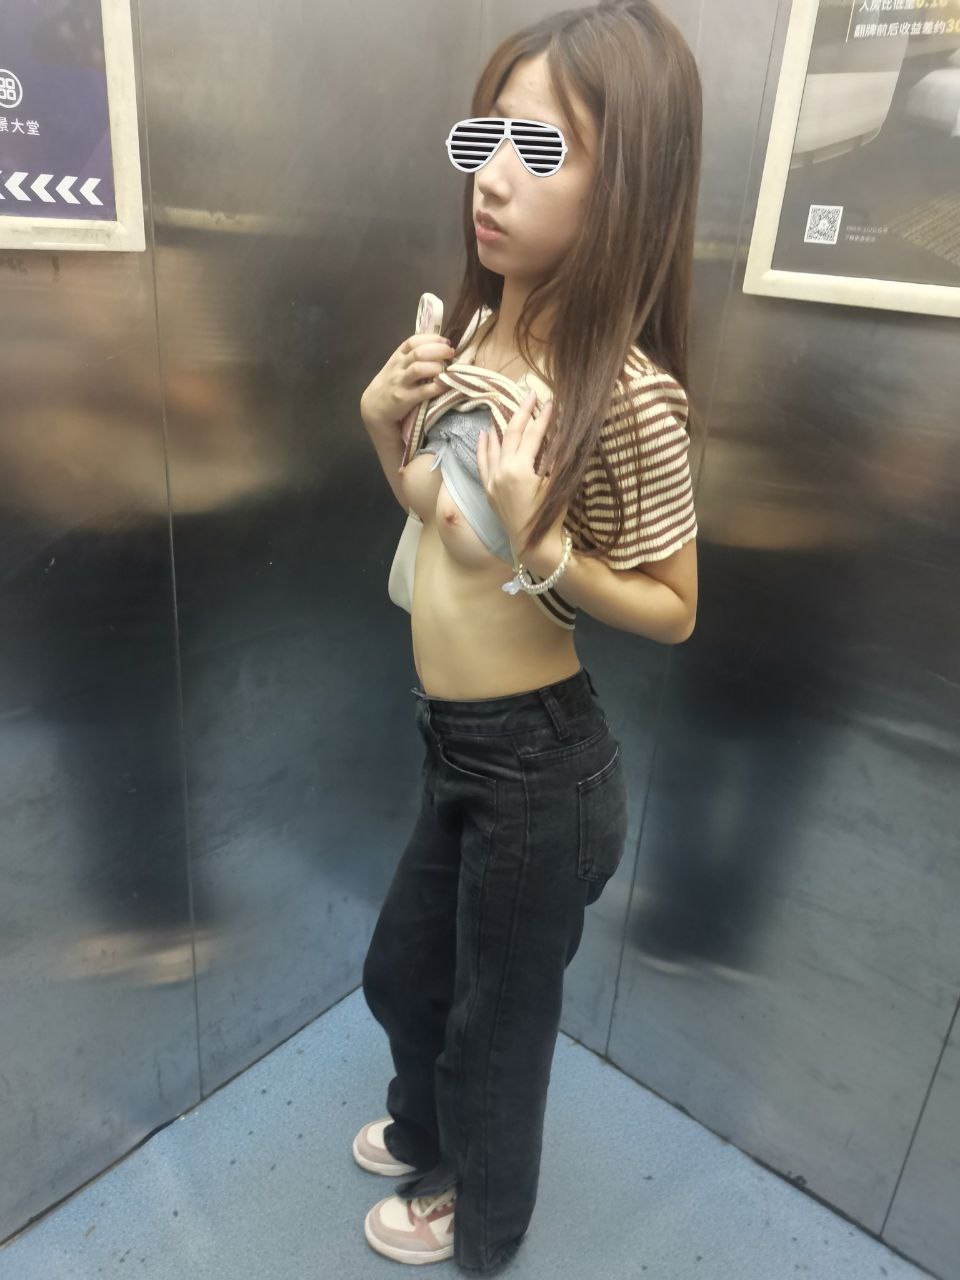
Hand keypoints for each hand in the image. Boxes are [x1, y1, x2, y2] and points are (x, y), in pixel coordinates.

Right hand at [360, 333, 454, 433]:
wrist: (374, 407)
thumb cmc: (391, 384)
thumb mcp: (397, 366)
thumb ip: (413, 357)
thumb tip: (440, 348)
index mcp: (398, 356)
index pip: (413, 341)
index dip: (432, 339)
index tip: (446, 341)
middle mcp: (398, 367)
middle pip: (418, 353)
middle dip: (438, 350)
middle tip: (450, 354)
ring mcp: (400, 383)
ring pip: (418, 369)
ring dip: (436, 367)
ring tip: (447, 370)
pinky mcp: (404, 399)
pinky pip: (423, 391)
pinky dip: (437, 387)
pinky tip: (445, 385)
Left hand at [477, 389, 560, 549]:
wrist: (532, 544)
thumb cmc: (549, 516)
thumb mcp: (557, 485)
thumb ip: (555, 458)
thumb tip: (559, 434)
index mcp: (520, 470)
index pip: (533, 435)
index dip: (543, 418)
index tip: (551, 402)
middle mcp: (501, 472)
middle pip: (512, 434)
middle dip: (522, 412)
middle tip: (530, 395)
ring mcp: (492, 480)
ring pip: (495, 445)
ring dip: (502, 425)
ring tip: (508, 407)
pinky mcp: (487, 489)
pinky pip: (482, 462)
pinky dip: (484, 446)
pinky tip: (486, 433)